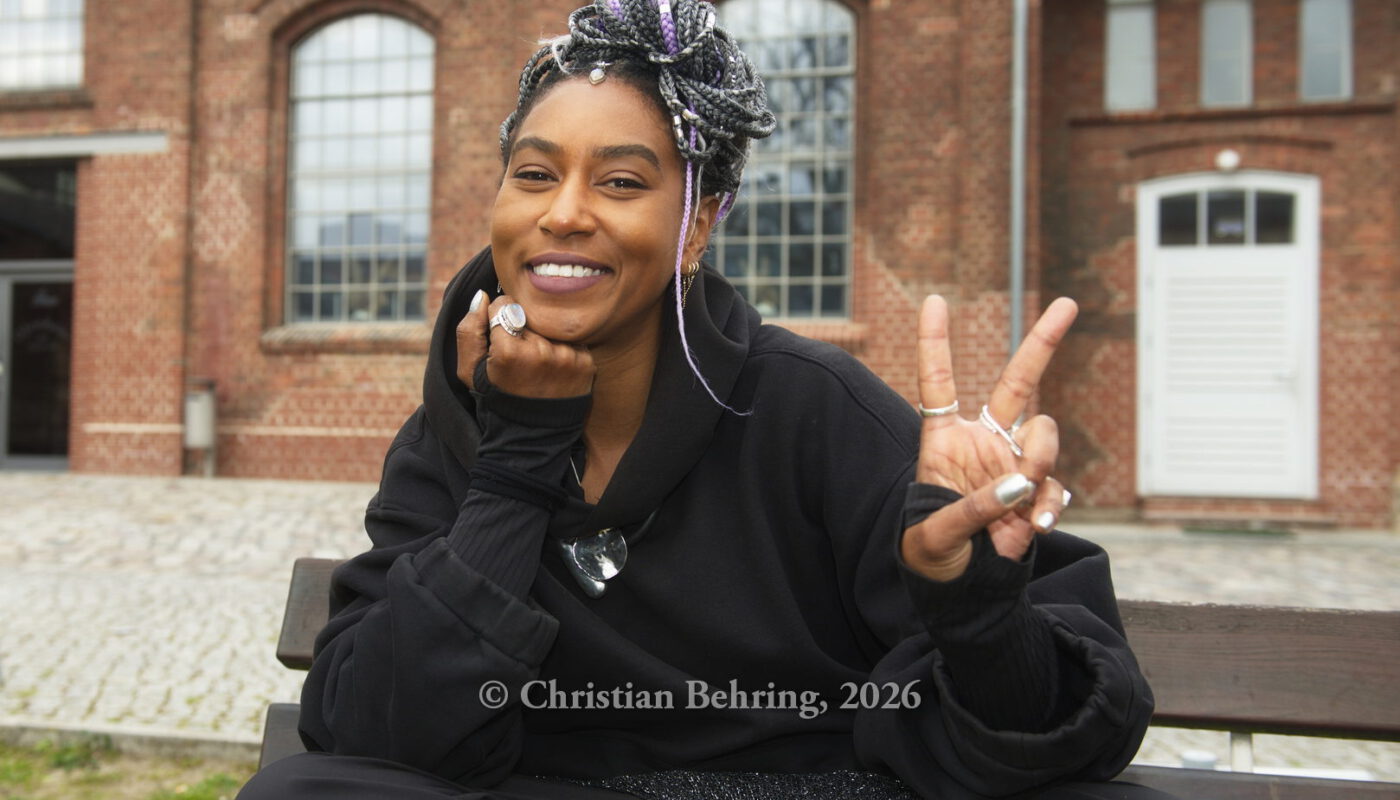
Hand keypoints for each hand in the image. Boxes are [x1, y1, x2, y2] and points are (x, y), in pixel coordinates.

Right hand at [456, 290, 594, 397]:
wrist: (532, 434)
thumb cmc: (496, 396)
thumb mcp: (469, 370)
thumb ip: (469, 329)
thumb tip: (483, 295)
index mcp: (509, 352)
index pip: (505, 304)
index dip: (500, 317)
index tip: (501, 335)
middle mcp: (541, 351)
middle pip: (530, 313)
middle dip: (523, 326)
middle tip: (521, 351)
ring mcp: (567, 357)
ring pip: (551, 324)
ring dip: (543, 335)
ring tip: (537, 361)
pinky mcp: (586, 363)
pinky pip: (571, 339)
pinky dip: (562, 347)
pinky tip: (553, 367)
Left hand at [900, 295, 1077, 581]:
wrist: (962, 588)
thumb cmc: (932, 554)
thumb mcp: (935, 534)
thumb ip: (973, 509)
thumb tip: (1018, 485)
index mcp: (943, 440)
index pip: (938, 384)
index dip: (935, 343)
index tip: (934, 300)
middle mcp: (983, 442)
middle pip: (1018, 383)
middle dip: (1043, 342)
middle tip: (1068, 302)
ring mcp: (1014, 464)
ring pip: (1044, 436)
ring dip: (1039, 458)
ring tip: (1023, 496)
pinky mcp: (1037, 493)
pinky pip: (1054, 485)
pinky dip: (1048, 505)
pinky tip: (1034, 528)